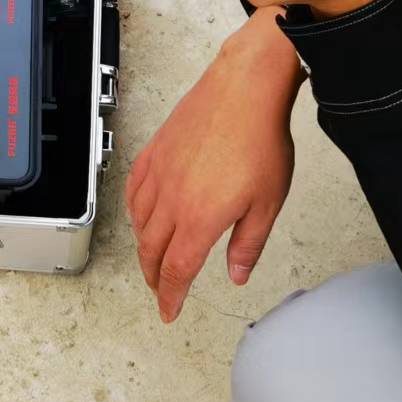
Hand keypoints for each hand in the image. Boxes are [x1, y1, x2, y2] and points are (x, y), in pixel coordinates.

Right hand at [126, 9, 301, 321]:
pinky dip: (134, 211)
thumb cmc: (260, 140)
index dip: (171, 296)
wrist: (244, 89)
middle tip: (162, 291)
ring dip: (144, 247)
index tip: (170, 312)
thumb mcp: (267, 203)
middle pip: (152, 250)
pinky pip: (134, 190)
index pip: (177, 270)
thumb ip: (247, 244)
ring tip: (153, 258)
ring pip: (139, 223)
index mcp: (199, 218)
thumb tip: (235, 274)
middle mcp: (171, 199)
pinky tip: (141, 214)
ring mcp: (159, 173)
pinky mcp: (154, 151)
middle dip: (155, 277)